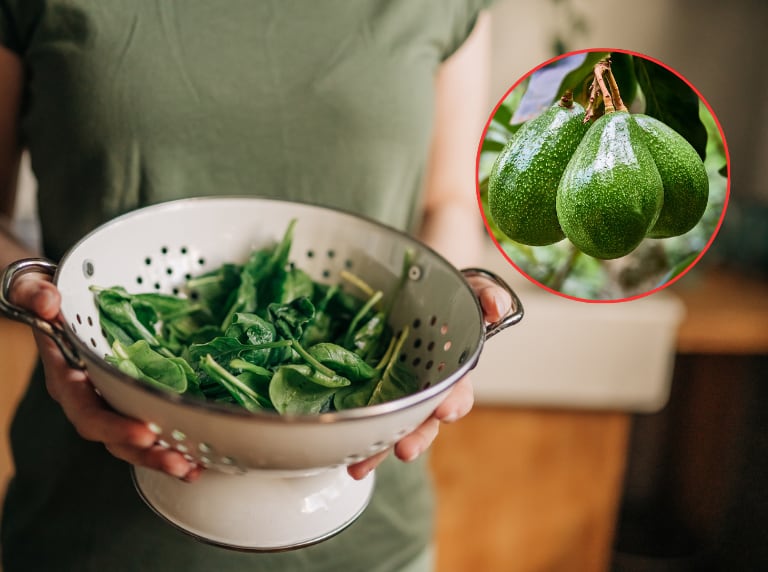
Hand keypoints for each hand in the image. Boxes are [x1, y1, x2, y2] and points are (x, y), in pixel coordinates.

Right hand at [10, 272, 201, 481]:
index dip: (115, 426)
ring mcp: (112, 399)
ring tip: (194, 469)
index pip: (88, 412)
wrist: (55, 301)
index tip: (145, 432)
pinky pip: (151, 424)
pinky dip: (174, 441)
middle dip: (147, 453)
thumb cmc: (48, 296)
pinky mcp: (132, 395)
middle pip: (115, 438)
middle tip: (178, 462)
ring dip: (164, 456)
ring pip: (135, 438)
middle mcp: (89, 397)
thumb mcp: (35, 288)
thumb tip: (47, 302)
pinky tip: (200, 456)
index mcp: (68, 378)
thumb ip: (36, 294)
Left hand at [347, 276, 510, 478]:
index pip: (458, 392)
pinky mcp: (369, 388)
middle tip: (404, 450)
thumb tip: (496, 308)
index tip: (445, 411)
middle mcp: (425, 388)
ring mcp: (396, 391)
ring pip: (390, 427)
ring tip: (359, 468)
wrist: (414, 287)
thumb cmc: (446, 295)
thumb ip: (486, 296)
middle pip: (423, 422)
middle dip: (415, 438)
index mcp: (451, 370)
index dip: (453, 403)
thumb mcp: (470, 289)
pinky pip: (363, 413)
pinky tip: (339, 451)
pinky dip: (353, 434)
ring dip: (378, 450)